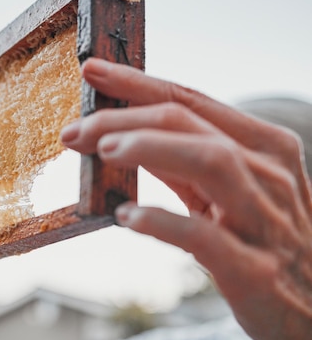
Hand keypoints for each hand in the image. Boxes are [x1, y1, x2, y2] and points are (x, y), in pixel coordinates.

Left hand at [61, 58, 311, 339]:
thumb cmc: (265, 239)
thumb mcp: (228, 191)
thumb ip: (182, 162)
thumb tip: (125, 135)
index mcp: (261, 147)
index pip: (190, 100)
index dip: (137, 83)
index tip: (93, 71)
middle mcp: (265, 174)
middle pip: (188, 124)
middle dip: (124, 117)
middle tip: (75, 129)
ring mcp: (262, 219)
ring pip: (209, 161)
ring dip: (149, 148)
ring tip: (103, 149)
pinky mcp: (252, 268)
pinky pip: (204, 237)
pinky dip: (162, 222)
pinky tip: (126, 218)